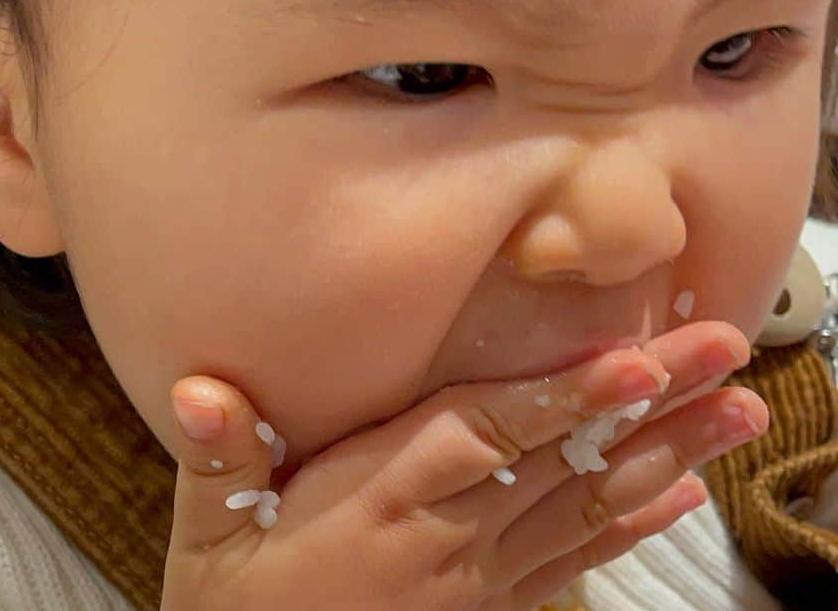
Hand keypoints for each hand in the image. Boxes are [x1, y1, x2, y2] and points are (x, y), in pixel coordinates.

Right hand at [161, 321, 765, 609]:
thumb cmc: (236, 606)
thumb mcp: (206, 534)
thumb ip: (218, 457)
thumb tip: (199, 388)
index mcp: (380, 506)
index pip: (483, 438)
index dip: (558, 399)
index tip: (633, 363)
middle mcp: (446, 538)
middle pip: (560, 459)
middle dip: (646, 403)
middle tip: (723, 350)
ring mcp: (477, 577)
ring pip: (586, 505)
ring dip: (666, 454)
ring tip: (734, 410)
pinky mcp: (489, 606)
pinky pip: (574, 560)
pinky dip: (633, 524)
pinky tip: (684, 492)